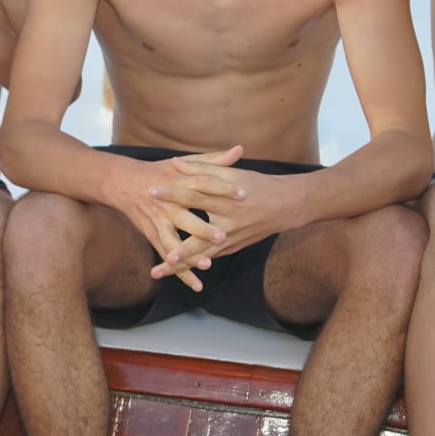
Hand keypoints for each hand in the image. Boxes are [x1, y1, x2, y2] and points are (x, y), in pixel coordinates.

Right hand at [106, 147, 245, 293]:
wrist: (123, 183)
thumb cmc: (160, 171)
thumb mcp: (185, 163)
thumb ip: (214, 160)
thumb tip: (240, 150)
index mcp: (178, 183)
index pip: (203, 184)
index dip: (223, 188)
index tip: (243, 193)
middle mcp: (166, 204)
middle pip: (185, 216)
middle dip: (202, 228)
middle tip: (222, 236)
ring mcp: (158, 222)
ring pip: (173, 241)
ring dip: (188, 255)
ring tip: (207, 264)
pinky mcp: (153, 237)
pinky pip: (167, 256)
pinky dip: (181, 272)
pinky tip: (197, 285)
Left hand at [144, 151, 301, 277]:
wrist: (284, 206)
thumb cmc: (255, 185)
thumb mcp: (231, 174)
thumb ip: (201, 167)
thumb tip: (173, 163)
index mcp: (226, 201)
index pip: (195, 196)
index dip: (173, 193)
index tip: (150, 191)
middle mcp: (228, 224)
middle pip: (198, 238)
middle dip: (177, 247)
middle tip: (159, 252)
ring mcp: (230, 240)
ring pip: (201, 255)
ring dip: (180, 265)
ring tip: (158, 272)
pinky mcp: (230, 248)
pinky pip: (207, 258)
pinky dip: (191, 266)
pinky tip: (173, 272)